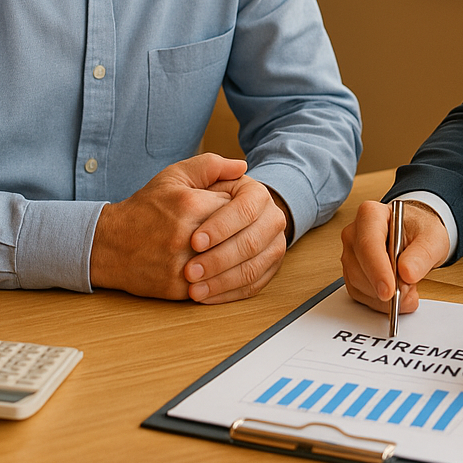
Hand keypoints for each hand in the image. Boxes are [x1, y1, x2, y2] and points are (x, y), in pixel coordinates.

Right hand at [90, 153, 245, 299]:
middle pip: (240, 237)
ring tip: (232, 249)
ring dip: (237, 258)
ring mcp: (183, 265)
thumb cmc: (146, 207)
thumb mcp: (175, 175)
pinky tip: (222, 269)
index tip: (237, 210)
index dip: (242, 209)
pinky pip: (215, 286)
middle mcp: (188, 236)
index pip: (240, 208)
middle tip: (241, 231)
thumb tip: (243, 167)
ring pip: (231, 264)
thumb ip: (211, 166)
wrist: (110, 245)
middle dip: (244, 234)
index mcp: (191, 205)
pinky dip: (223, 278)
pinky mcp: (179, 289)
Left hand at [183, 173, 289, 303]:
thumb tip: (239, 165)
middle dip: (219, 259)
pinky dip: (228, 294)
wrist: (203, 220)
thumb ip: (210, 165)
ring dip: (222, 281)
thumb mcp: (191, 176)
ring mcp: (273, 245)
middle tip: (190, 270)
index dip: (221, 227)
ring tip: (194, 289)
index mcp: (257, 193)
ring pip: (254, 268)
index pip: (245, 210)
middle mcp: (271, 218)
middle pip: (252, 242)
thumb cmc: (190, 199)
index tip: (194, 241)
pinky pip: (253, 286)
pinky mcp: (267, 269)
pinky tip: (205, 296)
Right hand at [340, 200, 449, 312]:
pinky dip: (380, 301)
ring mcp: (351, 254)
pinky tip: (397, 293)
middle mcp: (355, 233)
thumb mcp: (432, 238)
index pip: (368, 244)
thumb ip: (422, 254)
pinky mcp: (352, 273)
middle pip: (360, 267)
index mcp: (371, 214)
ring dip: (385, 296)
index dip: (377, 270)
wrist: (415, 235)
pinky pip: (361, 295)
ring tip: (409, 287)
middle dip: (387, 286)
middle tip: (411, 290)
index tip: (390, 291)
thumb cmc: (419, 230)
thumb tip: (407, 273)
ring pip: (359, 284)